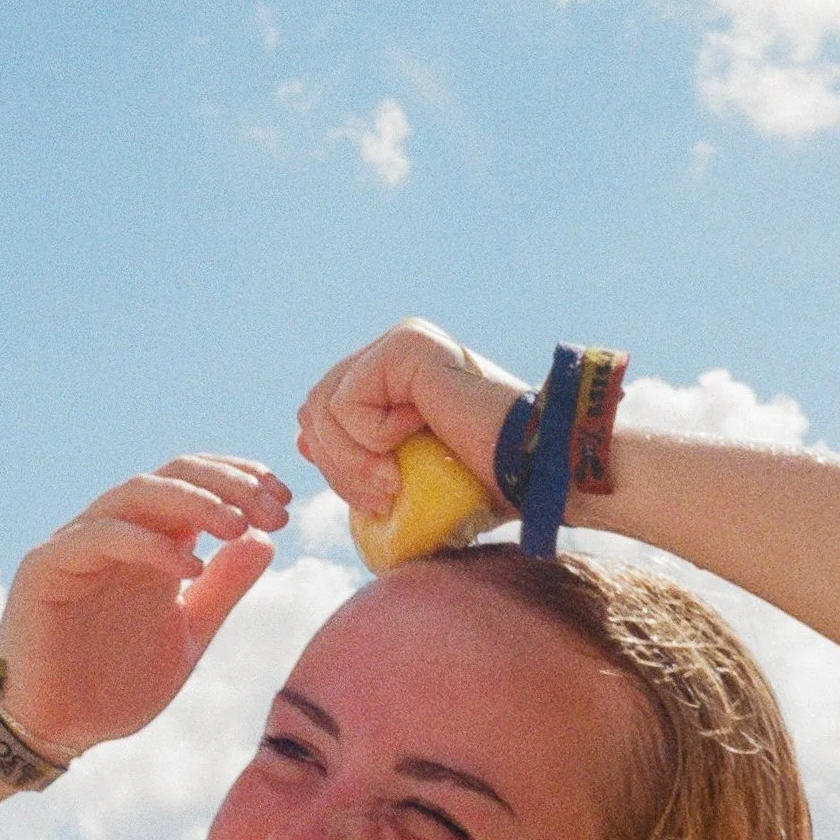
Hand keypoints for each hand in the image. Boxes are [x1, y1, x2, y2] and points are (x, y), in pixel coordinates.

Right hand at [0, 455, 288, 759]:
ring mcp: (79, 545)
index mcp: (152, 543)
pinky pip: (99, 537)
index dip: (242, 480)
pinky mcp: (47, 567)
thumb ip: (224, 587)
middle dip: (229, 485)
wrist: (56, 730)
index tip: (286, 501)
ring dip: (194, 501)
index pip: (197, 483)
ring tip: (239, 525)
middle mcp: (117, 533)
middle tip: (275, 508)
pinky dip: (148, 544)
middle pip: (172, 474)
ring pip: (137, 493)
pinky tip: (190, 569)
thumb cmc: (116, 685)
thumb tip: (265, 538)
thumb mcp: (189, 633)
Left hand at [297, 321, 524, 520]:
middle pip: (314, 408)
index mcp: (397, 372)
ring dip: (351, 462)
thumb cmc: (489, 484)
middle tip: (384, 499)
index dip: (333, 460)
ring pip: (322, 407)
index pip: (323, 411)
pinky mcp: (406, 345)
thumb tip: (301, 438)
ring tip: (395, 484)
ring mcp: (401, 341)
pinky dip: (370, 441)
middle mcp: (396, 348)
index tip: (376, 497)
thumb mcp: (407, 475)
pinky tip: (415, 441)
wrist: (539, 471)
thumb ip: (359, 453)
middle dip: (338, 467)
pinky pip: (346, 402)